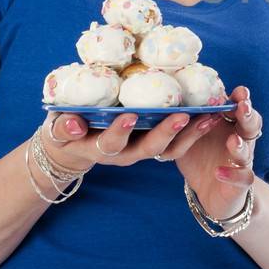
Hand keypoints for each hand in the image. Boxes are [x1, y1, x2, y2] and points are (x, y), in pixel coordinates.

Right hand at [40, 108, 209, 172]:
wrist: (74, 142)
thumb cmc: (66, 128)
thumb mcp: (58, 128)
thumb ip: (64, 127)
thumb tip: (72, 124)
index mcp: (100, 148)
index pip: (111, 142)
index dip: (119, 131)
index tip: (128, 116)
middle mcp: (125, 154)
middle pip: (148, 149)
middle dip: (164, 134)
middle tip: (180, 116)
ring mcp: (141, 150)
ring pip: (168, 149)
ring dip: (189, 135)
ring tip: (207, 117)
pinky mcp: (155, 145)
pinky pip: (178, 143)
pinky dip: (194, 131)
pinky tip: (211, 114)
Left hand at [172, 85, 259, 219]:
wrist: (211, 190)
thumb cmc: (200, 156)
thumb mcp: (190, 135)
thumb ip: (186, 120)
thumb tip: (165, 98)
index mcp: (230, 125)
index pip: (241, 108)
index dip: (242, 99)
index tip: (238, 91)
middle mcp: (241, 141)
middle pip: (251, 126)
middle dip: (248, 115)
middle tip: (242, 106)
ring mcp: (242, 162)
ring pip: (247, 152)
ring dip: (240, 146)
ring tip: (232, 141)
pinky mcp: (239, 183)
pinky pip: (242, 178)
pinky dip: (232, 175)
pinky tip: (219, 172)